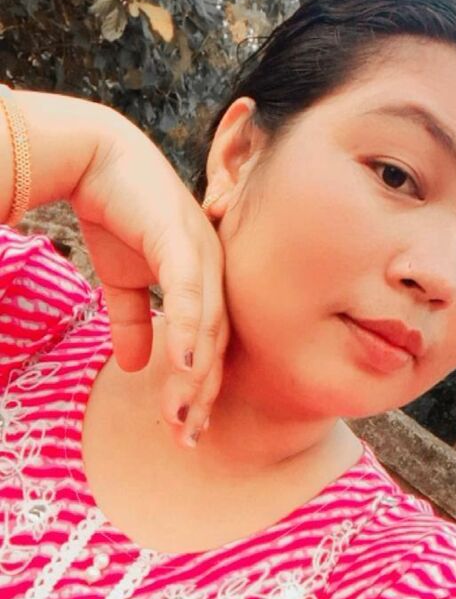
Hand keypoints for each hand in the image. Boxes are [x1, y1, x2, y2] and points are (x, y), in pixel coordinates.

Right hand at [70, 108, 228, 448]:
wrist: (94, 159)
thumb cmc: (116, 215)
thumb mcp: (122, 281)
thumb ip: (132, 322)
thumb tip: (131, 367)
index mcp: (206, 282)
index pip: (212, 346)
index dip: (202, 389)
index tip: (189, 430)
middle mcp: (214, 271)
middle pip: (218, 345)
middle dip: (204, 395)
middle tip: (190, 439)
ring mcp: (202, 252)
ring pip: (208, 326)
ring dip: (197, 376)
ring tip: (185, 418)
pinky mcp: (179, 236)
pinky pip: (189, 291)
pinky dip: (189, 329)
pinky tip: (184, 366)